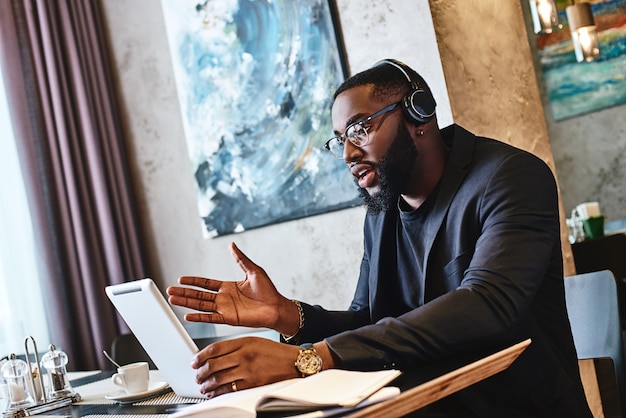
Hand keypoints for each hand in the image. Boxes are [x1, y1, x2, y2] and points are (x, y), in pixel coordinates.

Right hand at [167, 242, 298, 332]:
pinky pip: (211, 318)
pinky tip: (187, 316)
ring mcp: (225, 309)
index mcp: (228, 286)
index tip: (180, 279)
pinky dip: (199, 317)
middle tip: (169, 290)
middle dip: (184, 292)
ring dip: (187, 303)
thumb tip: (232, 245)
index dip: (193, 281)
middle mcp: (224, 298)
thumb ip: (241, 259)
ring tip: (173, 300)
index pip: (206, 283)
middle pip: (199, 295)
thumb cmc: (268, 291)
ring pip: (201, 306)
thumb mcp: (253, 271)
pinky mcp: (230, 319)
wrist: (278, 307)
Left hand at [192, 336, 300, 397]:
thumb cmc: (274, 352)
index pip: (215, 349)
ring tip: (203, 385)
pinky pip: (228, 390)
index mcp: (243, 342)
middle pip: (213, 364)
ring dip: (206, 384)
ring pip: (218, 378)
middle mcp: (244, 356)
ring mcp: (247, 371)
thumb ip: (234, 346)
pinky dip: (217, 392)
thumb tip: (214, 355)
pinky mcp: (252, 384)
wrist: (293, 362)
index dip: (200, 356)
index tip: (195, 361)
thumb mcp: (253, 340)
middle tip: (197, 375)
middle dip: (200, 372)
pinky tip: (213, 392)